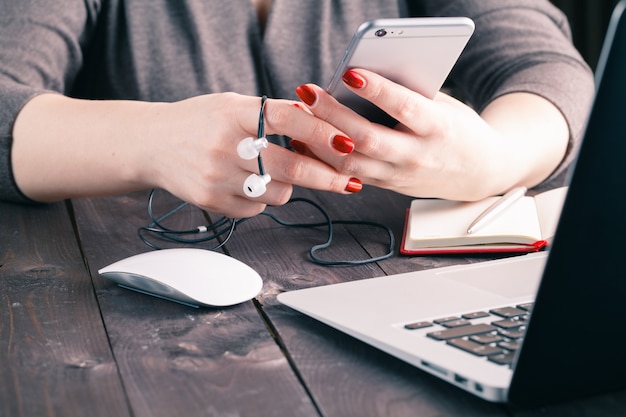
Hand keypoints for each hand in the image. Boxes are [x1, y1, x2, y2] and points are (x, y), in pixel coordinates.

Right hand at [12, 93, 360, 218]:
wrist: (152, 145)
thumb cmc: (199, 121)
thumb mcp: (232, 104)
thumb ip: (272, 113)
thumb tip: (320, 120)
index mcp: (234, 112)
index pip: (288, 120)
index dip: (322, 132)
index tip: (348, 143)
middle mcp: (225, 144)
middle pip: (290, 167)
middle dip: (327, 177)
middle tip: (352, 183)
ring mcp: (217, 176)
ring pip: (278, 193)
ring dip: (288, 185)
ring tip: (269, 170)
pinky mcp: (212, 201)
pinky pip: (257, 207)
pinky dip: (262, 198)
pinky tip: (244, 182)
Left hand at [294, 69, 568, 200]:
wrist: (481, 172)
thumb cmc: (460, 130)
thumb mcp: (446, 107)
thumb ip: (411, 96)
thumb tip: (366, 77)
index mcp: (438, 129)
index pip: (403, 109)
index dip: (376, 91)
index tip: (350, 73)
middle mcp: (418, 157)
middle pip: (367, 138)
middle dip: (333, 115)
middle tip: (308, 93)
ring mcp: (401, 176)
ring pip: (352, 163)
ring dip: (320, 140)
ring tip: (300, 115)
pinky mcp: (389, 186)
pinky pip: (350, 176)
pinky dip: (325, 159)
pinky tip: (306, 142)